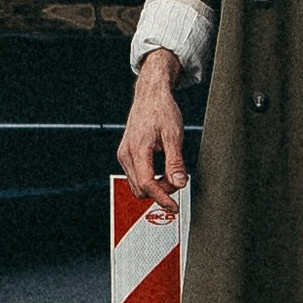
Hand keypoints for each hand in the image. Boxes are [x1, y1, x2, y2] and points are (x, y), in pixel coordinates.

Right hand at [117, 49, 188, 201]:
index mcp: (137, 149)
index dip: (162, 198)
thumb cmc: (162, 111)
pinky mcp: (125, 155)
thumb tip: (179, 183)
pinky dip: (150, 180)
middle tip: (180, 180)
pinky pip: (135, 177)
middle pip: (142, 188)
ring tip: (172, 174)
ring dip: (156, 187)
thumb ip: (176, 162)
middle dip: (161, 191)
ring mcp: (123, 155)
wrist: (150, 96)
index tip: (175, 207)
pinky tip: (162, 171)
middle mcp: (126, 154)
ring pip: (137, 186)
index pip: (148, 183)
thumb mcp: (174, 135)